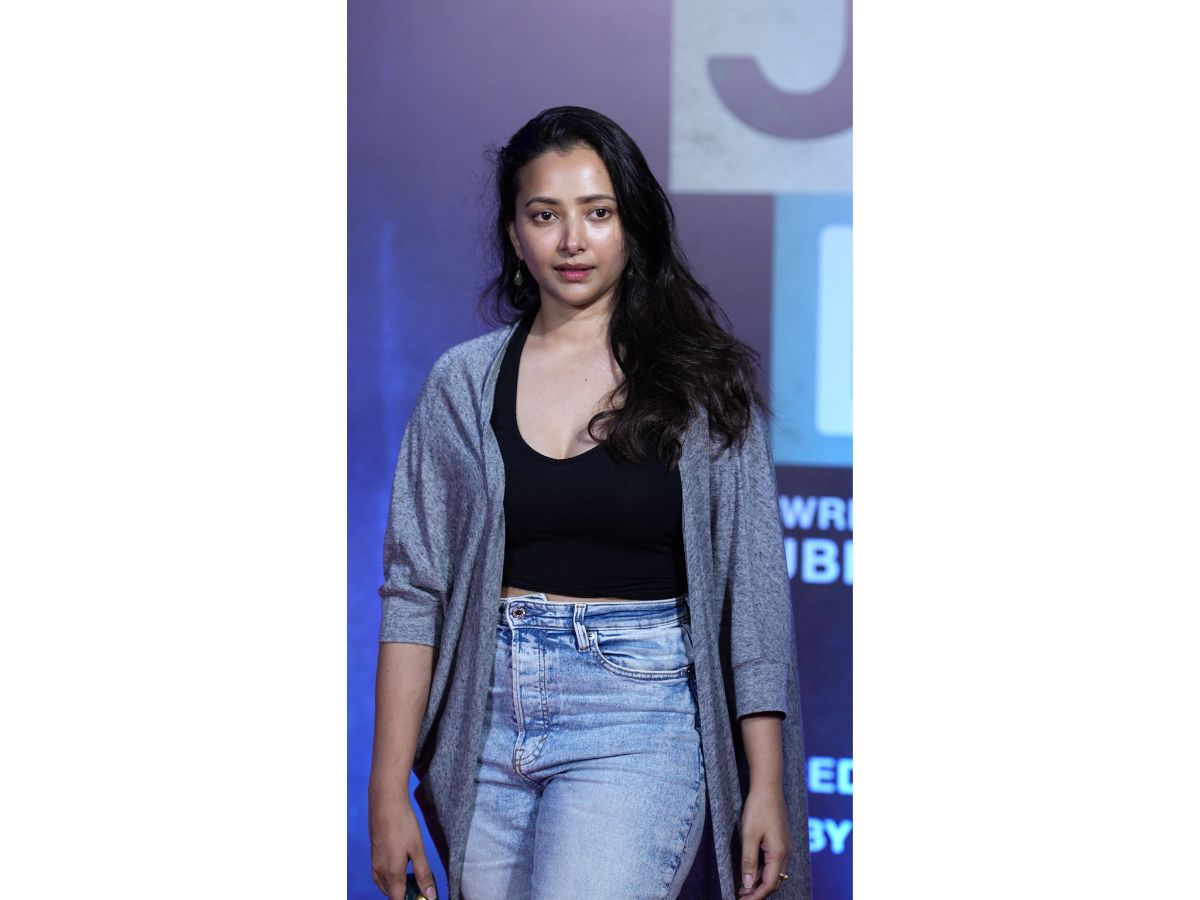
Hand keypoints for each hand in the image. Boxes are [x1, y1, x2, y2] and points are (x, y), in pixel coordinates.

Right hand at [369, 792, 437, 899]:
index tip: (422, 895)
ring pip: (385, 886)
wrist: (385, 803)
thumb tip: (429, 895)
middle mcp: (380, 872)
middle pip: (392, 895)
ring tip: (414, 875)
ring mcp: (375, 864)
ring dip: (398, 886)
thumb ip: (423, 874)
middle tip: (421, 884)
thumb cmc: (403, 824)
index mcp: (392, 874)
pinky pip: (381, 876)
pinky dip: (391, 878)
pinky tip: (401, 866)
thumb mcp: (418, 849)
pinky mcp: (373, 856)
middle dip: (405, 894)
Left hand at [736, 783, 793, 898]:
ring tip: (743, 887)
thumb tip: (747, 884)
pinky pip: (774, 863)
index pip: (769, 884)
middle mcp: (785, 852)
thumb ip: (748, 861)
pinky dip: (763, 871)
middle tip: (740, 896)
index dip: (756, 896)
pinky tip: (751, 871)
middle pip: (774, 881)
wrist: (769, 788)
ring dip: (759, 882)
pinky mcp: (781, 841)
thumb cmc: (758, 809)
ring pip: (774, 872)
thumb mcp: (749, 836)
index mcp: (778, 853)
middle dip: (757, 892)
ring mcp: (785, 847)